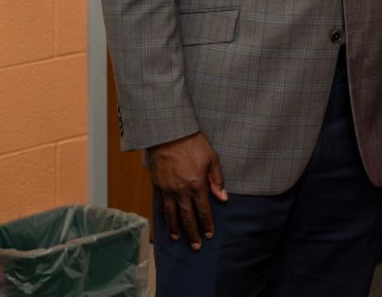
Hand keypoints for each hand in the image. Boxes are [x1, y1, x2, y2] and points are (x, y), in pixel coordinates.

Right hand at [148, 132, 227, 249]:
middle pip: (187, 217)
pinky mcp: (158, 186)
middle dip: (192, 233)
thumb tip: (223, 198)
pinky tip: (167, 222)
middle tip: (196, 246)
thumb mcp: (212, 159)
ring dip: (175, 229)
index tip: (210, 234)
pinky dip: (165, 216)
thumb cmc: (194, 144)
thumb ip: (217, 180)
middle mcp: (181, 191)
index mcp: (197, 185)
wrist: (169, 134)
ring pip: (172, 215)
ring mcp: (167, 190)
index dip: (207, 224)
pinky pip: (162, 205)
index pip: (203, 210)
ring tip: (178, 239)